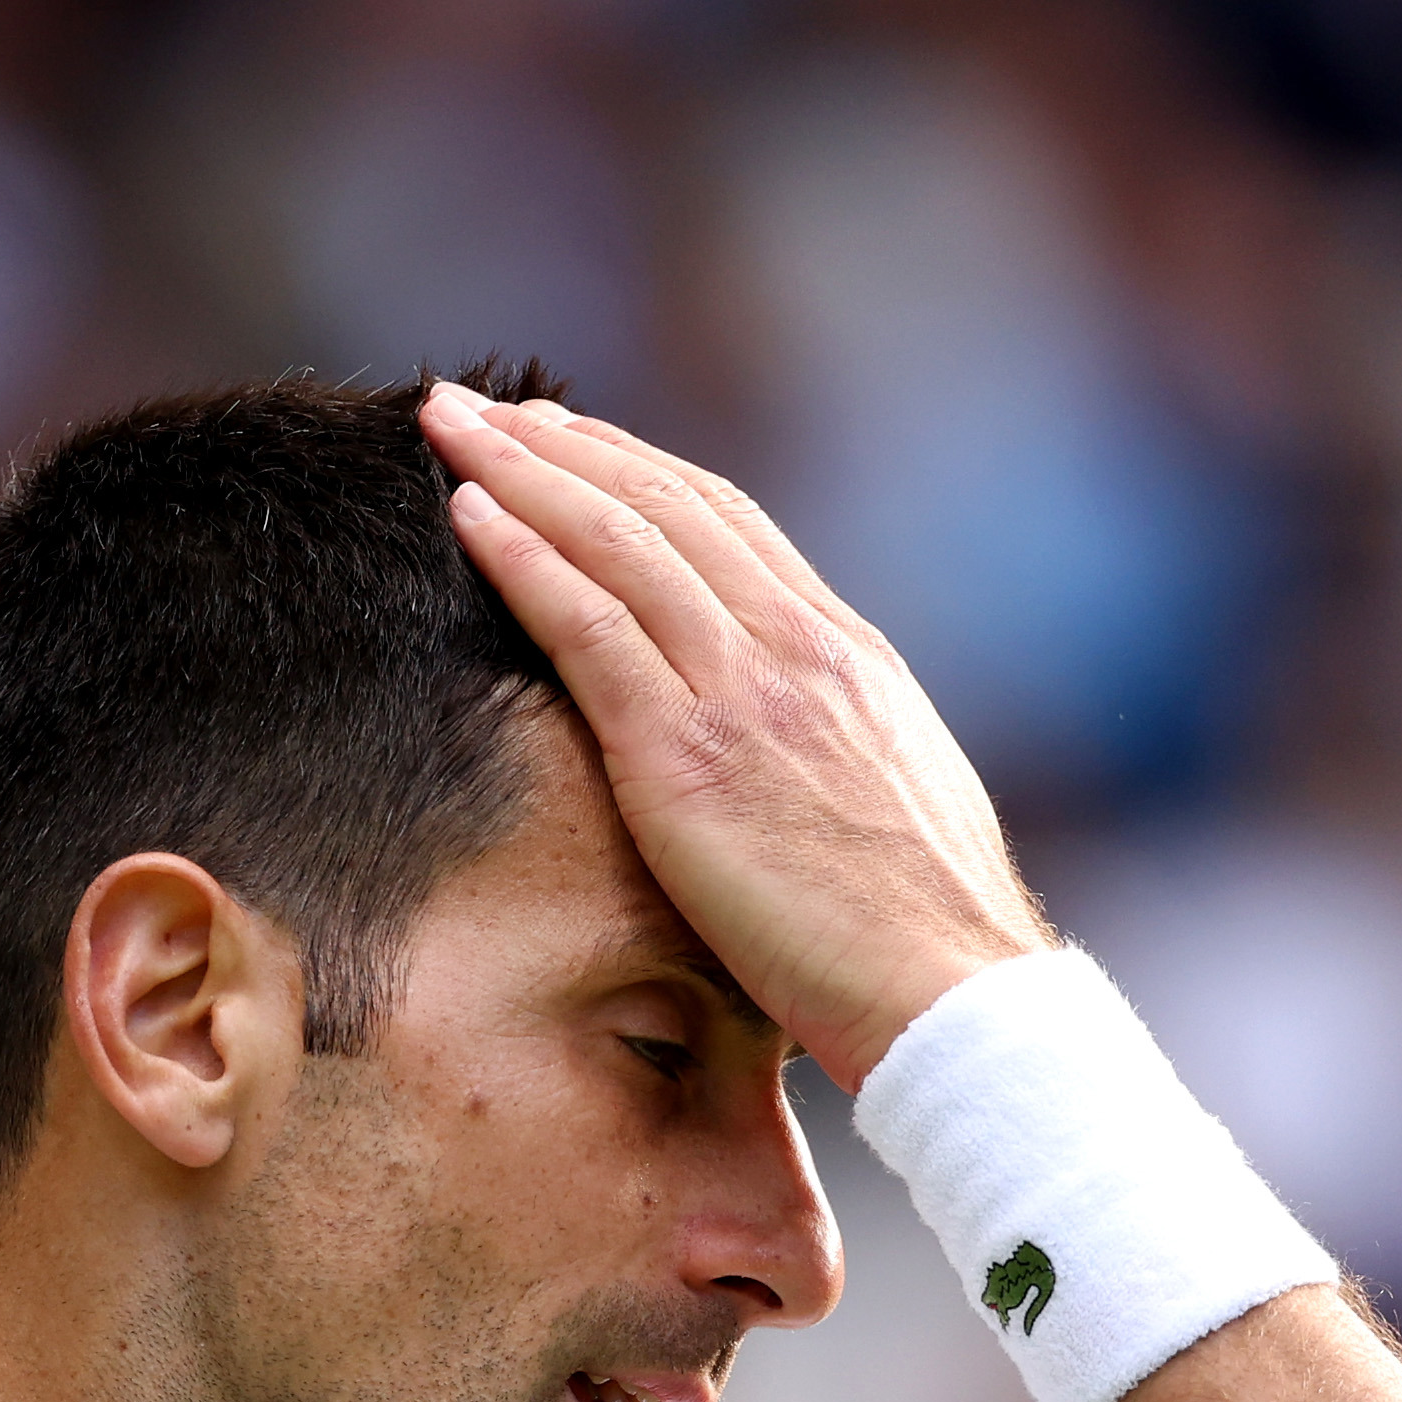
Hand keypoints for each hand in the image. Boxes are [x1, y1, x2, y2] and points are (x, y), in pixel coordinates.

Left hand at [418, 386, 1053, 1088]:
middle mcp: (798, 650)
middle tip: (480, 405)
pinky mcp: (687, 756)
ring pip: (616, 539)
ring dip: (520, 471)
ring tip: (448, 426)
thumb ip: (833, 760)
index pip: (730, 529)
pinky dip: (522, 555)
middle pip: (665, 507)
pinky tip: (466, 515)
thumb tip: (798, 768)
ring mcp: (745, 693)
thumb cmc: (925, 948)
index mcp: (848, 659)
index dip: (639, 472)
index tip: (571, 440)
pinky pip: (588, 624)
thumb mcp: (891, 814)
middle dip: (564, 443)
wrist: (954, 997)